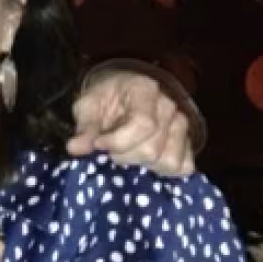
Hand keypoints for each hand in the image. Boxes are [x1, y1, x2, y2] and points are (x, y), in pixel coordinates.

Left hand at [67, 72, 194, 176]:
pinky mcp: (187, 143)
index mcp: (144, 90)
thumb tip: (75, 148)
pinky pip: (184, 167)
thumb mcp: (87, 105)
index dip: (119, 142)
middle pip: (153, 148)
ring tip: (128, 154)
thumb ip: (84, 126)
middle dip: (125, 156)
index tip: (99, 145)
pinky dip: (164, 171)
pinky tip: (146, 164)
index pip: (143, 124)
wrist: (121, 92)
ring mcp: (181, 125)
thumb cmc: (105, 98)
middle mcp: (168, 106)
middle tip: (110, 151)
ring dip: (144, 166)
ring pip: (169, 161)